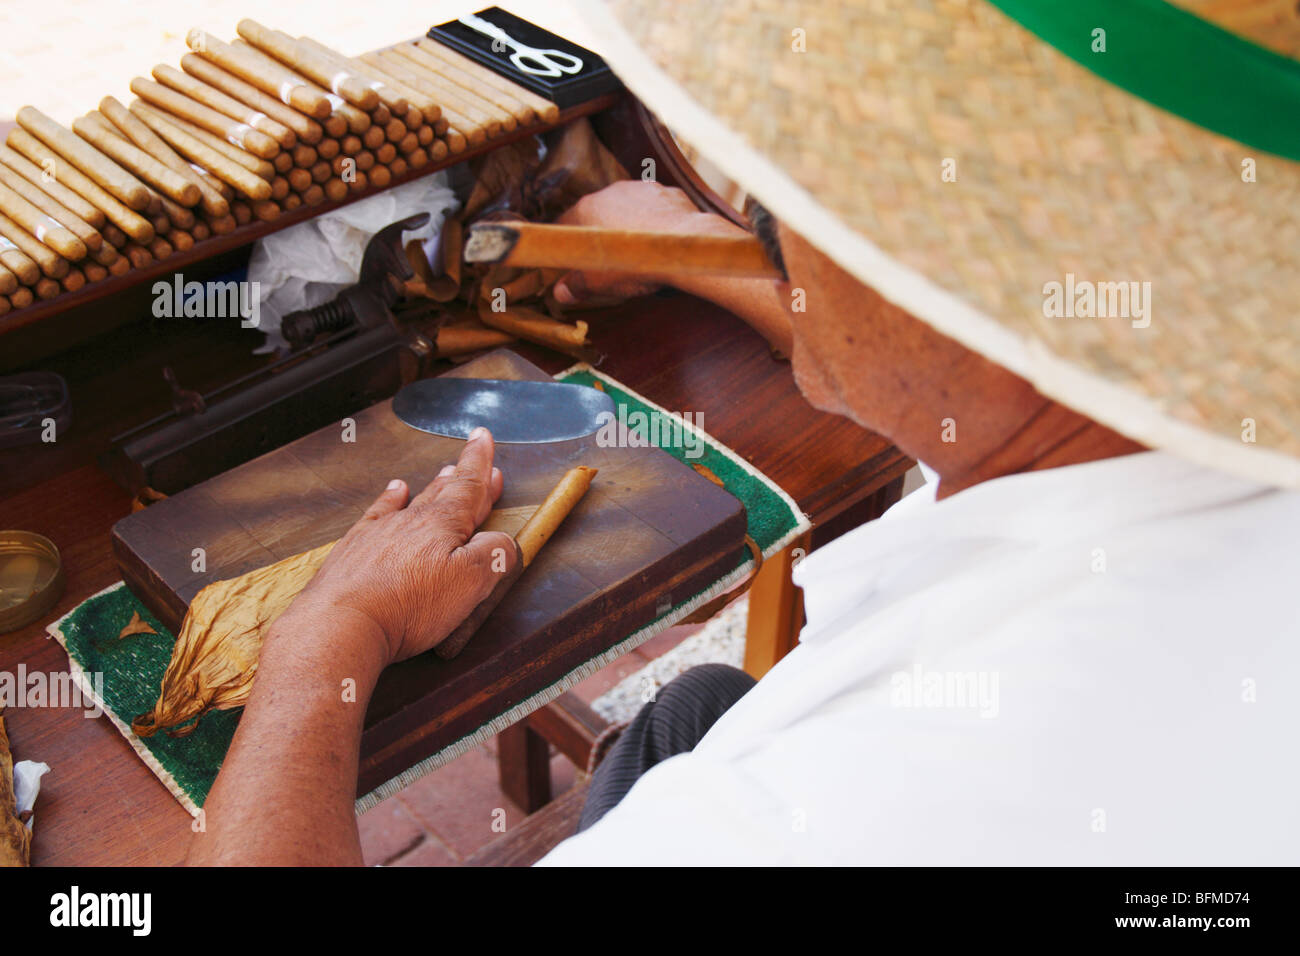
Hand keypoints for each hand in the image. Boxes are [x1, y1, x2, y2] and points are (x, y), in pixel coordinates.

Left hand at [279, 427, 517, 664]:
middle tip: (478, 461)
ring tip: (442, 473)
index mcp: (442, 525)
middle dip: (463, 475)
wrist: (341, 623)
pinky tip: (393, 493)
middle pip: (443, 492)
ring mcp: (379, 533)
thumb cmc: (408, 606)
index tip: (482, 437)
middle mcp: (410, 521)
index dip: (478, 462)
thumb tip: (504, 540)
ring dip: (431, 487)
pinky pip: (377, 514)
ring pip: (412, 501)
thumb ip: (494, 555)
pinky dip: (388, 501)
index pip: (467, 486)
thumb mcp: (471, 582)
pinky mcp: (354, 551)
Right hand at [552, 180, 737, 304]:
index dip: (569, 244)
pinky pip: (657, 207)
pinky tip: (662, 241)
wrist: (681, 250)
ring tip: (639, 250)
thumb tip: (561, 292)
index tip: (574, 258)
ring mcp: (641, 188)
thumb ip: (575, 286)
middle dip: (602, 233)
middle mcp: (610, 192)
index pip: (565, 224)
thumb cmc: (633, 265)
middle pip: (599, 213)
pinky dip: (657, 221)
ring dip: (630, 224)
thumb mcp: (597, 283)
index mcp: (586, 210)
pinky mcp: (667, 192)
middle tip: (610, 258)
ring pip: (629, 207)